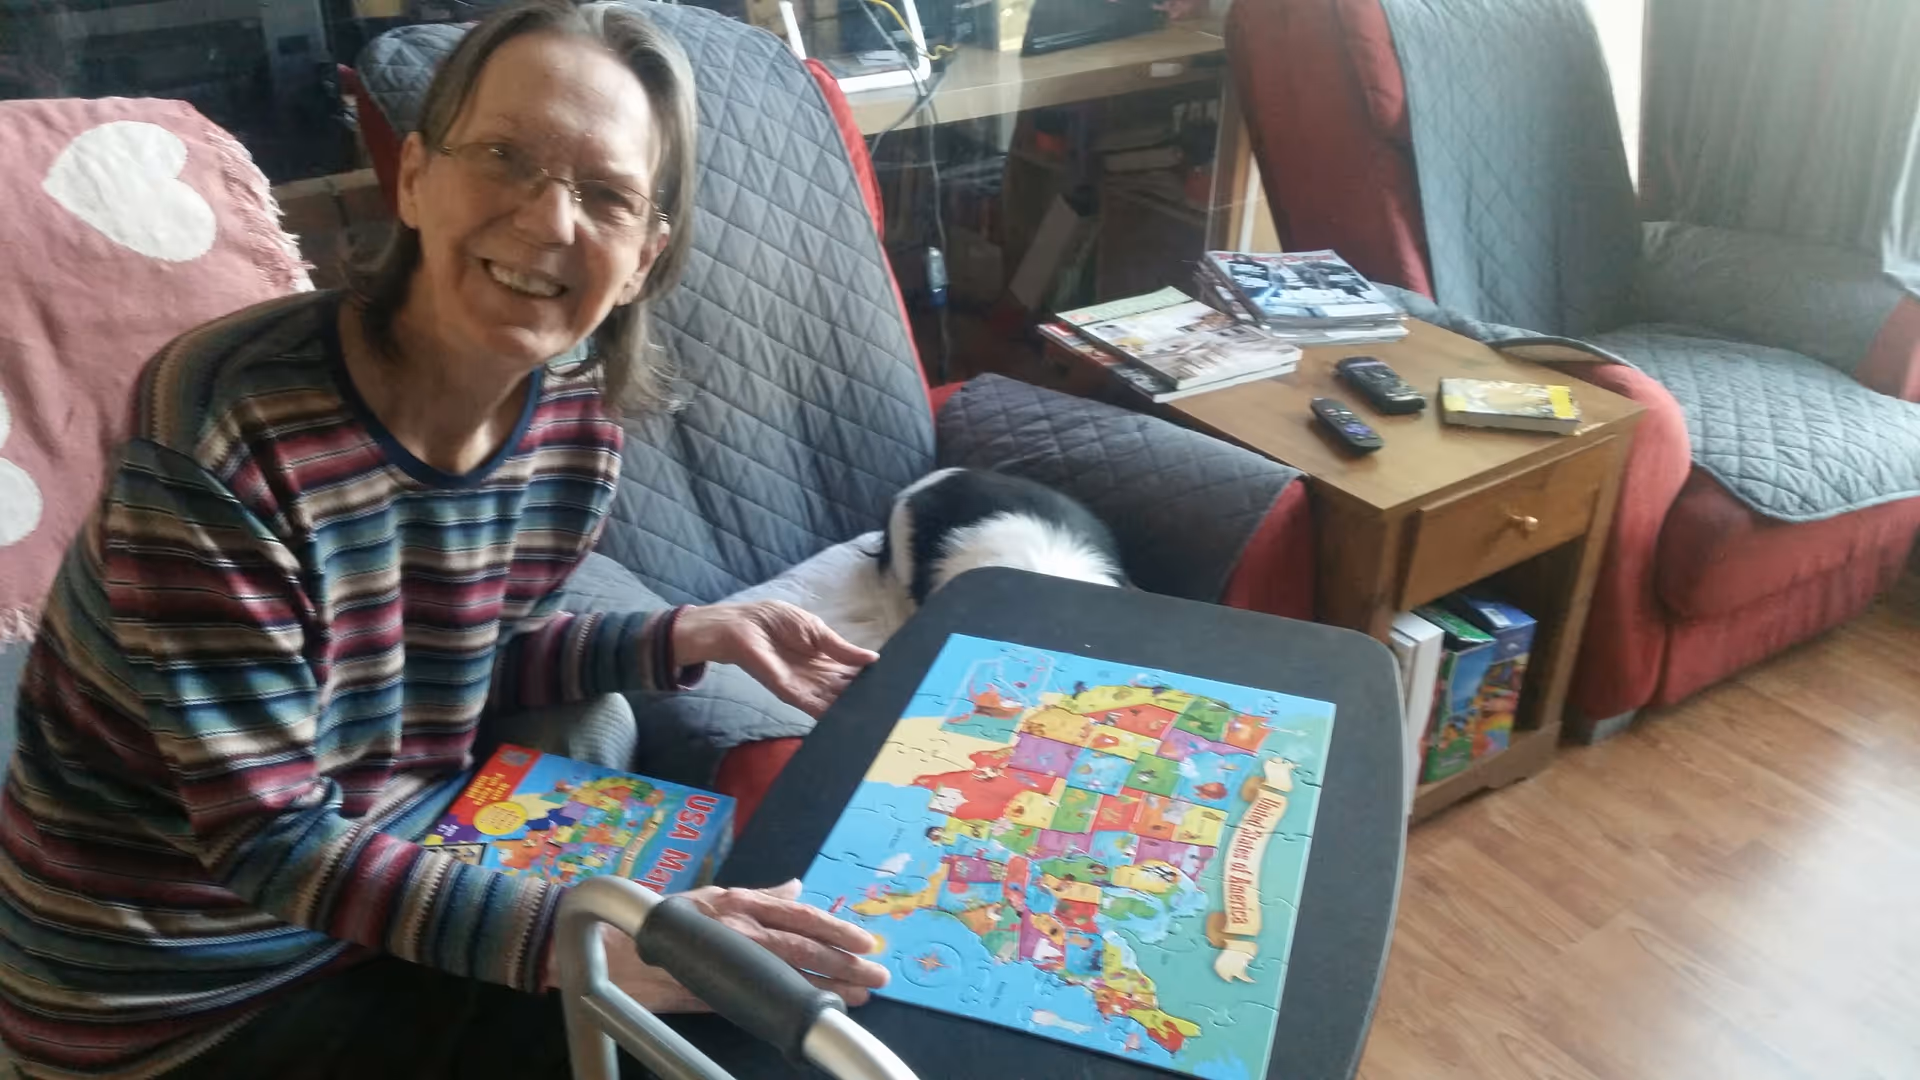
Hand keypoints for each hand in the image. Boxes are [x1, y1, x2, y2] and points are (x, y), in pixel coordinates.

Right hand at [599, 880, 889, 1010]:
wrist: (621, 950)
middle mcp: (740, 925)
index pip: (801, 914)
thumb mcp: (718, 897)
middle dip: (844, 962)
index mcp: (743, 901)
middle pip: (804, 944)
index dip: (836, 929)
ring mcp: (729, 956)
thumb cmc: (672, 921)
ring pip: (789, 970)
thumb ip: (762, 896)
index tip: (866, 942)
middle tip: (876, 976)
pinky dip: (790, 1003)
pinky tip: (813, 1011)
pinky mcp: (716, 987)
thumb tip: (796, 886)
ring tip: (858, 996)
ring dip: (827, 984)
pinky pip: (761, 996)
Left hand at [673, 600, 878, 715]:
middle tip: (890, 708)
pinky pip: (813, 707)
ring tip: (875, 718)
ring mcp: (804, 687)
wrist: (745, 625)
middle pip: (845, 692)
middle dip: (863, 699)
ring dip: (850, 710)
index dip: (868, 681)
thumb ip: (843, 649)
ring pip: (833, 703)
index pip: (851, 675)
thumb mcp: (818, 631)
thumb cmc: (777, 622)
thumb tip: (874, 659)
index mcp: (826, 659)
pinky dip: (829, 714)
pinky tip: (846, 719)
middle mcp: (817, 677)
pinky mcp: (789, 692)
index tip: (892, 688)